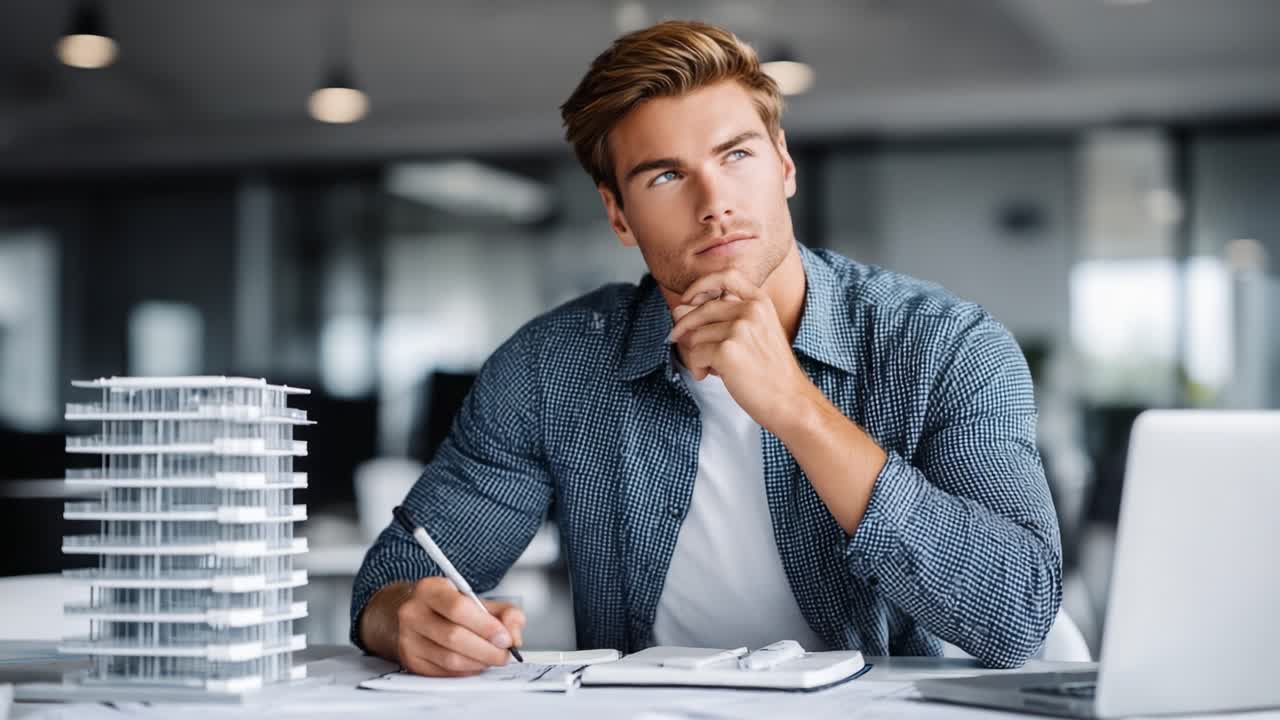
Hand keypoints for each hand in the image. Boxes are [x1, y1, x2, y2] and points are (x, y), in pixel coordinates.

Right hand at [393, 576, 524, 676]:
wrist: (413, 614)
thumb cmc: (447, 606)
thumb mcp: (476, 599)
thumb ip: (504, 612)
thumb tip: (514, 636)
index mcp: (430, 589)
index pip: (458, 608)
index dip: (486, 626)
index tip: (505, 638)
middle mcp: (414, 613)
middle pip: (454, 637)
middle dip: (487, 650)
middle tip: (504, 654)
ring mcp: (408, 639)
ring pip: (449, 659)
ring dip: (479, 663)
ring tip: (492, 658)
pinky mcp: (411, 661)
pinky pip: (444, 673)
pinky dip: (467, 671)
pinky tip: (475, 664)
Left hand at [668, 269, 817, 431]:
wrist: (789, 400)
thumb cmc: (769, 371)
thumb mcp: (754, 334)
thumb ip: (721, 319)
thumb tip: (677, 310)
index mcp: (760, 302)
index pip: (725, 276)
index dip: (701, 285)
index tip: (688, 299)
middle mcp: (751, 310)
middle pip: (700, 309)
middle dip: (684, 328)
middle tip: (678, 341)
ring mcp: (740, 329)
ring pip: (694, 335)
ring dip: (694, 354)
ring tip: (710, 367)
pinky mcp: (728, 350)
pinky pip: (694, 354)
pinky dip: (696, 368)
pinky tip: (708, 375)